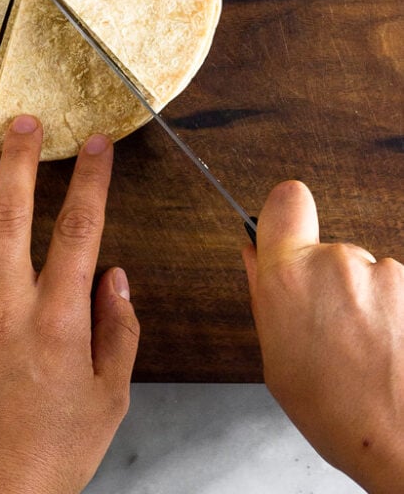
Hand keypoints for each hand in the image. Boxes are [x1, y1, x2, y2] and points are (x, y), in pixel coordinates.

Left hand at [0, 115, 139, 493]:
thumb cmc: (54, 451)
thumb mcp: (111, 397)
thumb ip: (119, 329)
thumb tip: (114, 273)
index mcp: (60, 323)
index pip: (81, 230)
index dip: (90, 180)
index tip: (96, 144)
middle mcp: (9, 311)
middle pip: (14, 216)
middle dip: (20, 160)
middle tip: (23, 121)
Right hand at [243, 181, 403, 493]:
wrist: (403, 443)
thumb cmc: (337, 413)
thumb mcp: (276, 358)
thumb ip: (264, 294)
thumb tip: (254, 253)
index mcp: (288, 275)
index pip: (287, 200)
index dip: (285, 213)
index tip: (285, 232)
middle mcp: (335, 262)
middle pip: (325, 250)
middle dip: (326, 281)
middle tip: (328, 330)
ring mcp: (382, 273)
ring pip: (363, 273)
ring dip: (362, 301)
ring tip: (363, 350)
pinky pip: (393, 290)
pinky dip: (391, 314)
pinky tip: (387, 350)